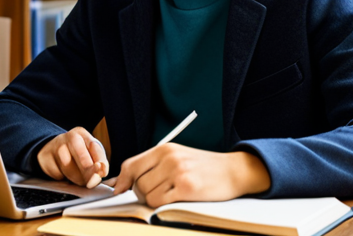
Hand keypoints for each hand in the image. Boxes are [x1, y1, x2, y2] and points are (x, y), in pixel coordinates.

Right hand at [37, 127, 108, 187]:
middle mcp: (68, 136)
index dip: (100, 161)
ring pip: (68, 167)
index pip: (94, 146)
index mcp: (82, 133)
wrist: (51, 149)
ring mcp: (55, 145)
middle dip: (88, 172)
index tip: (102, 172)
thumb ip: (99, 161)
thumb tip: (103, 171)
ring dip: (76, 178)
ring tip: (80, 179)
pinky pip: (57, 173)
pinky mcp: (45, 157)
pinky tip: (64, 174)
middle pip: (81, 155)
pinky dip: (62, 178)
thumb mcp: (89, 152)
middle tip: (92, 182)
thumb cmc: (76, 152)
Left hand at [113, 143, 270, 207]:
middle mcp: (169, 158)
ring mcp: (177, 172)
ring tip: (170, 195)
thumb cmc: (204, 167)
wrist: (234, 170)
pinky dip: (162, 205)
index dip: (121, 180)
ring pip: (146, 195)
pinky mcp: (186, 188)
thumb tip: (123, 181)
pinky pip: (159, 202)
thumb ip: (153, 165)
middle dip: (141, 193)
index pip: (131, 165)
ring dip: (153, 200)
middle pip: (137, 183)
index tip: (118, 190)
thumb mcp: (178, 156)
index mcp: (164, 148)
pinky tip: (176, 199)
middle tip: (157, 193)